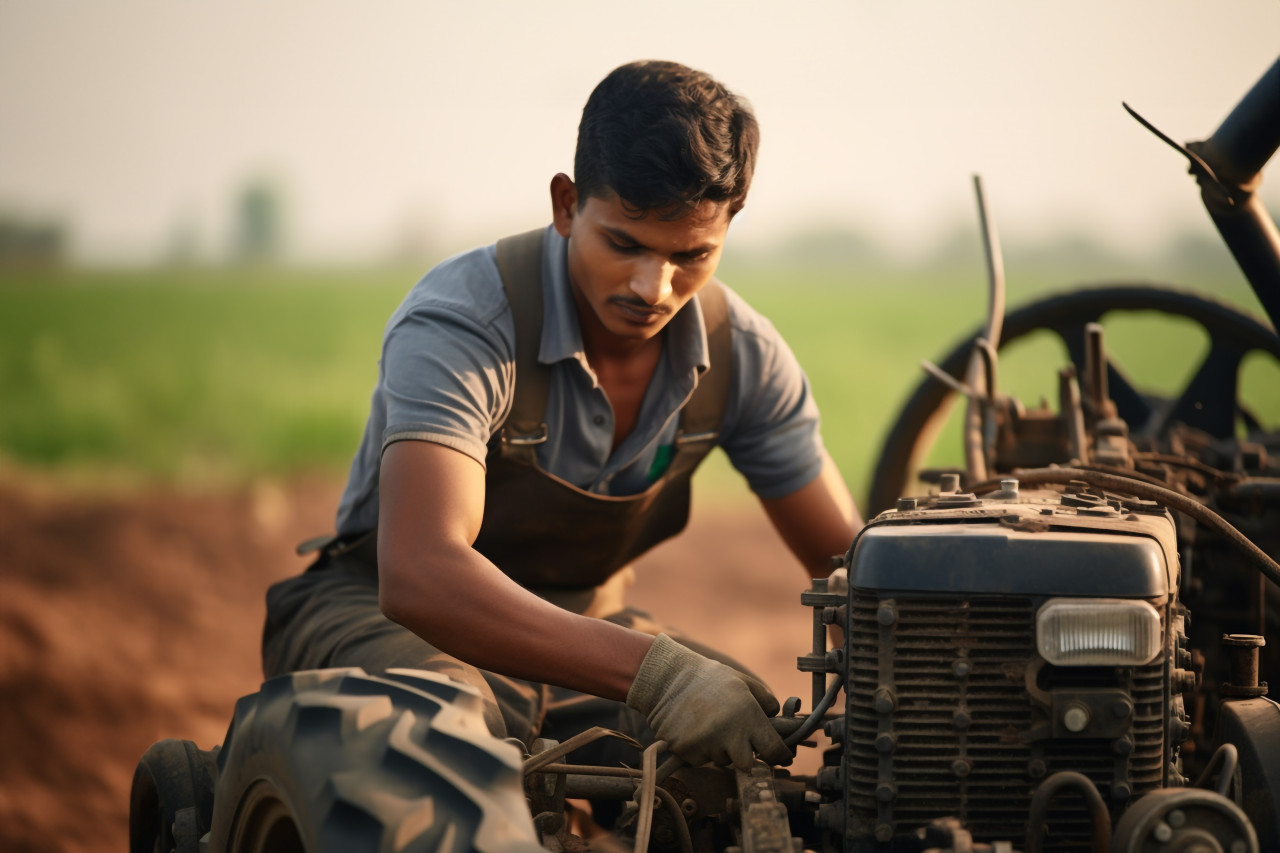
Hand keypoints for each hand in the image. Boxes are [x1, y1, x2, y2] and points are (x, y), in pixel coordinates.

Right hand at [625, 634, 791, 769]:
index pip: (773, 750)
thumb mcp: (743, 682)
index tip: (779, 755)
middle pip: (747, 764)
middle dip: (745, 755)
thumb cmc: (708, 678)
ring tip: (709, 724)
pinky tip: (694, 728)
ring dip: (720, 749)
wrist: (666, 678)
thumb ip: (766, 702)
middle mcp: (729, 733)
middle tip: (737, 740)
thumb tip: (779, 721)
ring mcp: (707, 744)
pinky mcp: (687, 752)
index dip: (779, 755)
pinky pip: (701, 759)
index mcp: (747, 714)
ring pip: (722, 760)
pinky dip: (700, 749)